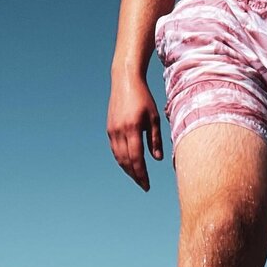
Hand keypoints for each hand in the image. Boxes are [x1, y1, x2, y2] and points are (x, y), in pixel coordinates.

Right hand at [107, 71, 163, 190]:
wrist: (125, 80)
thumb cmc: (144, 98)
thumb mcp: (154, 118)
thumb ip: (155, 139)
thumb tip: (157, 159)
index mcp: (132, 128)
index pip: (136, 158)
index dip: (142, 174)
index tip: (147, 185)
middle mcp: (120, 131)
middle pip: (126, 161)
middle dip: (135, 176)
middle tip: (144, 185)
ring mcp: (112, 130)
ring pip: (119, 157)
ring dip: (128, 170)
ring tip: (137, 178)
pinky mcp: (109, 129)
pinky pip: (115, 150)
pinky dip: (122, 160)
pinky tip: (129, 165)